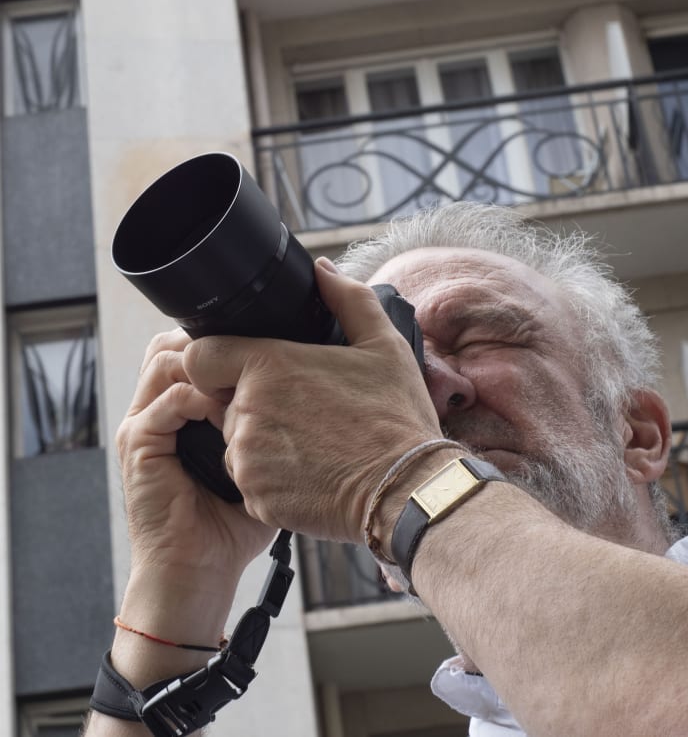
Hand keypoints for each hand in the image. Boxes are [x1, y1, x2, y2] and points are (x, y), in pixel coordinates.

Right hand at [117, 330, 275, 585]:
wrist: (198, 571)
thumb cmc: (233, 522)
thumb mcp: (262, 459)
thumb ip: (275, 423)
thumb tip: (320, 392)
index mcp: (181, 408)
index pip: (194, 348)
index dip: (228, 340)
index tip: (270, 346)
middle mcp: (157, 408)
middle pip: (175, 343)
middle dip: (217, 343)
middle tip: (260, 359)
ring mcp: (144, 424)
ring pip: (168, 360)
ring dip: (212, 367)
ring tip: (247, 387)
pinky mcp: (139, 445)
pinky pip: (170, 400)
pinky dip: (205, 400)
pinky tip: (232, 416)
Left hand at [181, 260, 440, 541]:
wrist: (406, 489)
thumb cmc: (396, 415)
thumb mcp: (384, 344)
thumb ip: (348, 299)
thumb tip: (322, 271)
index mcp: (269, 366)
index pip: (200, 356)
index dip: (216, 360)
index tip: (243, 369)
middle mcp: (247, 411)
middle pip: (225, 400)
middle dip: (254, 403)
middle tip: (305, 410)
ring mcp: (248, 459)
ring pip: (236, 442)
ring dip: (263, 440)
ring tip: (314, 443)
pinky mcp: (255, 497)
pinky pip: (250, 480)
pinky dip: (274, 476)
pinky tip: (313, 470)